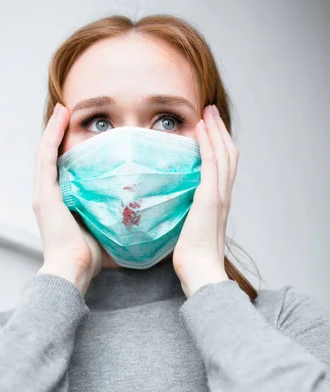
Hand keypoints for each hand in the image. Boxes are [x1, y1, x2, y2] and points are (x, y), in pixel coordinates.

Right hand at [33, 102, 102, 294]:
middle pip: (48, 157)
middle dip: (57, 134)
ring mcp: (43, 194)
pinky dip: (53, 135)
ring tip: (64, 109)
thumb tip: (130, 207)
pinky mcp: (45, 193)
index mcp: (57, 205)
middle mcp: (45, 196)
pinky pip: (47, 157)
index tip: (77, 134)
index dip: (64, 150)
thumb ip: (106, 214)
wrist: (72, 269)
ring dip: (53, 129)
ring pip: (45, 152)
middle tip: (67, 113)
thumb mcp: (99, 227)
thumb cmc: (88, 257)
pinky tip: (61, 118)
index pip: (59, 170)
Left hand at [172, 104, 238, 298]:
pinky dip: (208, 143)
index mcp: (220, 204)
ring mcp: (219, 195)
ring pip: (224, 154)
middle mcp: (224, 196)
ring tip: (207, 113)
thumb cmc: (193, 259)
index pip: (225, 168)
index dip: (219, 147)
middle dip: (220, 132)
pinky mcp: (210, 198)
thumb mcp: (188, 233)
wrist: (200, 270)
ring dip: (215, 131)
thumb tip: (170, 213)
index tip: (209, 131)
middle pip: (229, 155)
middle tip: (210, 113)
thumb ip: (185, 219)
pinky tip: (200, 129)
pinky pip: (211, 163)